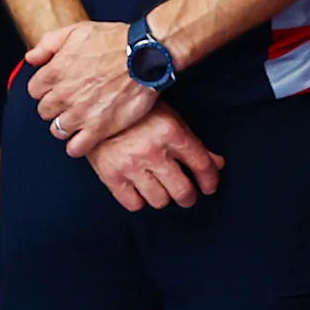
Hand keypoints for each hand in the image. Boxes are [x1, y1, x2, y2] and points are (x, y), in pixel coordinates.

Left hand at [27, 18, 154, 156]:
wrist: (145, 55)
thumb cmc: (114, 41)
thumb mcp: (76, 31)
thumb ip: (48, 44)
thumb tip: (31, 58)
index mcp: (55, 71)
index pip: (34, 90)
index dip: (46, 89)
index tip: (57, 88)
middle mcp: (63, 94)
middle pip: (44, 111)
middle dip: (54, 107)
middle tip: (69, 102)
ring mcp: (80, 113)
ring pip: (57, 130)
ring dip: (65, 126)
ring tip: (78, 118)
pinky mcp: (98, 128)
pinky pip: (76, 148)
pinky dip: (76, 146)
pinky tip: (83, 138)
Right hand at [79, 103, 225, 211]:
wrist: (92, 106)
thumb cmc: (135, 112)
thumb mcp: (169, 118)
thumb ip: (193, 144)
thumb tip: (217, 164)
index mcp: (171, 131)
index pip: (202, 165)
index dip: (210, 180)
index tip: (209, 186)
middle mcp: (152, 150)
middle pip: (183, 191)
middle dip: (188, 196)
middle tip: (186, 194)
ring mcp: (130, 164)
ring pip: (160, 201)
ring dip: (163, 197)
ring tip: (159, 187)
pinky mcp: (110, 175)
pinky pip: (134, 204)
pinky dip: (139, 200)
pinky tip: (139, 188)